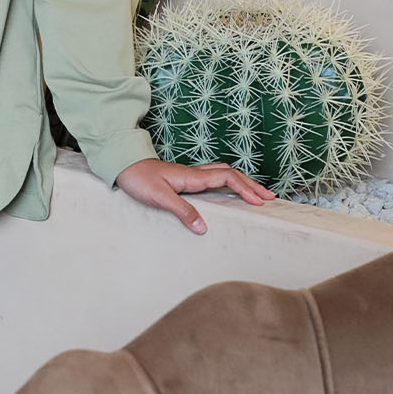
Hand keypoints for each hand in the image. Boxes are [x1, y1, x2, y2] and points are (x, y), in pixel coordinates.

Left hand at [113, 158, 275, 235]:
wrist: (124, 166)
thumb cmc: (139, 179)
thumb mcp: (159, 198)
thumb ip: (182, 211)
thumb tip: (203, 227)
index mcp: (193, 177)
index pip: (227, 178)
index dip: (245, 188)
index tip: (259, 201)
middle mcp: (195, 173)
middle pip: (231, 174)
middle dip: (251, 184)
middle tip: (269, 197)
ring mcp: (190, 175)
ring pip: (223, 174)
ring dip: (241, 182)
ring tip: (255, 194)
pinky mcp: (184, 179)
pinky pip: (213, 178)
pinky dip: (228, 183)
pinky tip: (229, 192)